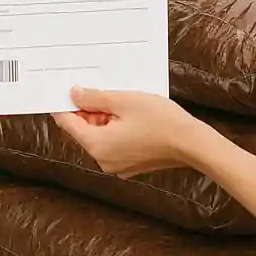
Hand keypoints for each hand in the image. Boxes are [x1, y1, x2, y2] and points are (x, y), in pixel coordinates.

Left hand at [53, 87, 203, 178]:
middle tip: (103, 89)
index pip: (69, 124)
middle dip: (90, 110)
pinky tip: (132, 116)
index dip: (65, 105)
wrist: (190, 143)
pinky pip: (114, 144)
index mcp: (97, 145)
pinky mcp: (129, 165)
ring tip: (123, 101)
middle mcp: (103, 160)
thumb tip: (74, 95)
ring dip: (105, 118)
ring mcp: (116, 166)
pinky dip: (116, 129)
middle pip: (85, 131)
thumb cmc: (161, 121)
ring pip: (100, 136)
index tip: (66, 90)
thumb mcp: (124, 101)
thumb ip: (95, 98)